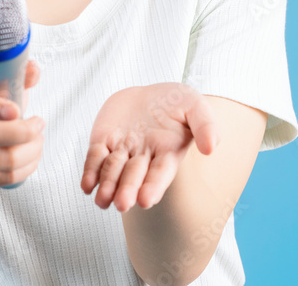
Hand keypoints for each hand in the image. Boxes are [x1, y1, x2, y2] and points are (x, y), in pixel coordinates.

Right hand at [0, 59, 44, 188]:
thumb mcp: (1, 84)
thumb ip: (18, 75)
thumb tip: (33, 70)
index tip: (18, 110)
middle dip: (25, 132)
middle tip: (38, 124)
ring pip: (0, 160)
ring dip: (29, 153)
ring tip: (37, 142)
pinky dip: (22, 171)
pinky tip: (29, 159)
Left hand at [80, 83, 218, 211]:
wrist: (150, 93)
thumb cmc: (176, 102)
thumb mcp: (196, 106)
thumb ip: (206, 126)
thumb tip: (211, 148)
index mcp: (167, 153)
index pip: (160, 174)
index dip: (153, 187)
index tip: (145, 200)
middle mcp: (143, 157)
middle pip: (134, 177)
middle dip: (127, 190)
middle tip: (122, 204)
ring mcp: (122, 150)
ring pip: (112, 171)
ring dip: (107, 186)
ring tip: (102, 199)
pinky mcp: (103, 141)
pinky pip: (94, 158)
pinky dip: (90, 171)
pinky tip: (87, 185)